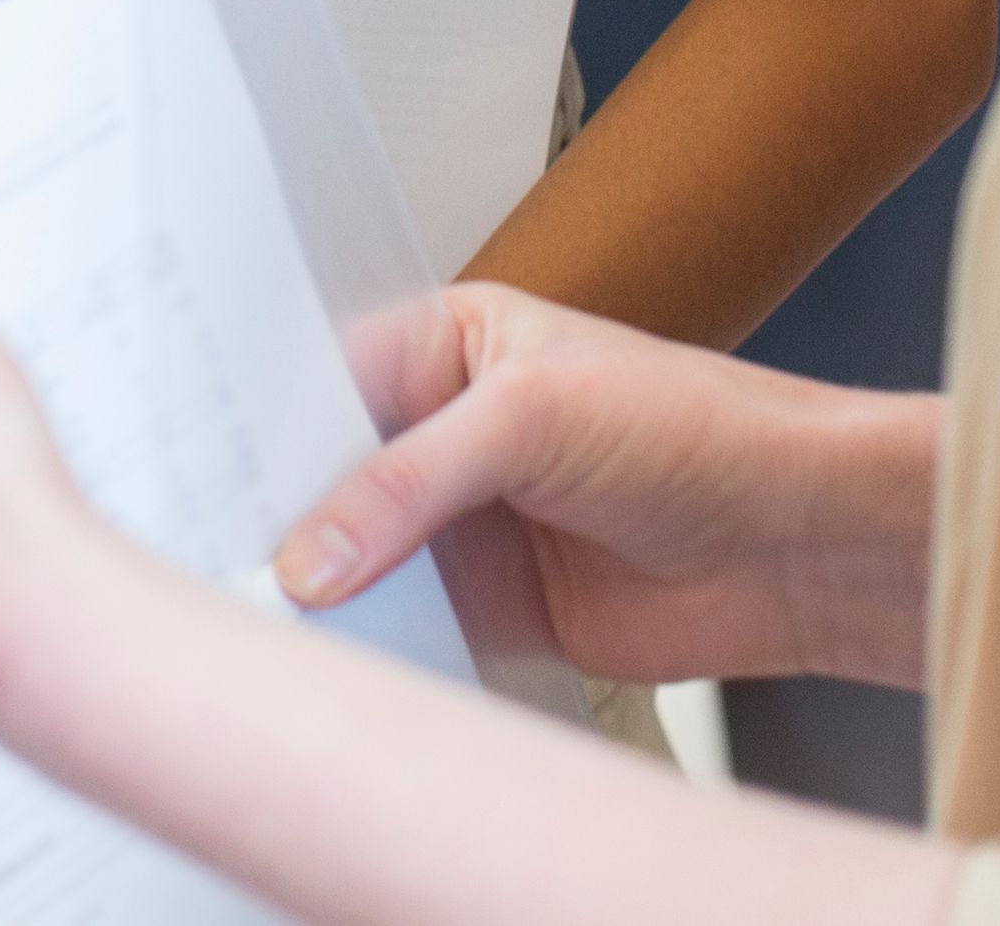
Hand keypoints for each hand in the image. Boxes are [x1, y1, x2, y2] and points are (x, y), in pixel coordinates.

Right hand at [276, 284, 940, 693]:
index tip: (203, 463)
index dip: (264, 419)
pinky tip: (336, 655)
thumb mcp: (534, 417)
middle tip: (220, 543)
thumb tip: (312, 549)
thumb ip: (411, 479)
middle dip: (281, 510)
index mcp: (449, 344)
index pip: (326, 377)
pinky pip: (405, 626)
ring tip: (260, 609)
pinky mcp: (490, 606)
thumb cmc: (699, 427)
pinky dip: (373, 645)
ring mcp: (466, 523)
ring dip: (321, 587)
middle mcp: (448, 431)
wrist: (797, 542)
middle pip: (330, 474)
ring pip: (357, 557)